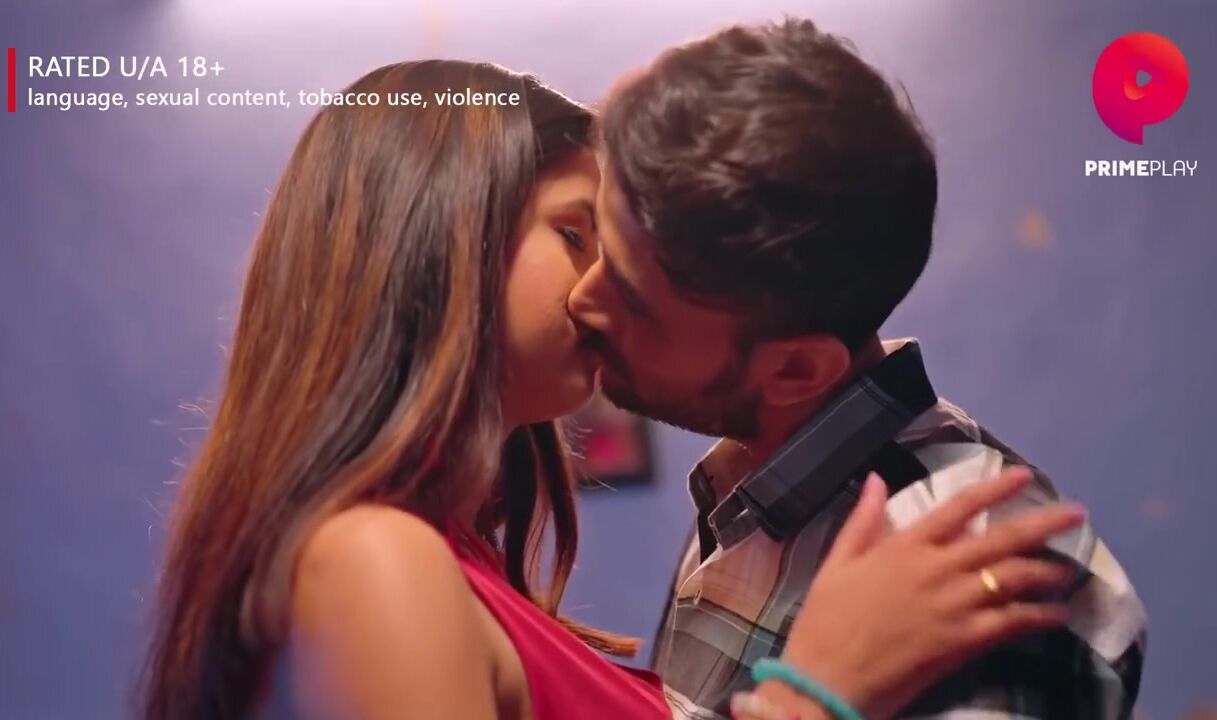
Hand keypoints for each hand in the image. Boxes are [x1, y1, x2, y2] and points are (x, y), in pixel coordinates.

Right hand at [773, 467, 1083, 719]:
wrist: (827, 679)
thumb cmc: (826, 620)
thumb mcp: (836, 563)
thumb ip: (862, 520)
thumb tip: (876, 479)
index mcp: (904, 546)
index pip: (959, 506)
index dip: (995, 488)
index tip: (1025, 476)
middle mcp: (936, 569)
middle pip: (1002, 539)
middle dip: (1044, 525)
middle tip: (1077, 515)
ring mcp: (953, 605)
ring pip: (1013, 579)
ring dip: (1046, 571)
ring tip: (1068, 569)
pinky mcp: (963, 641)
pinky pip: (1012, 622)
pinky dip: (1039, 616)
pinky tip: (1057, 614)